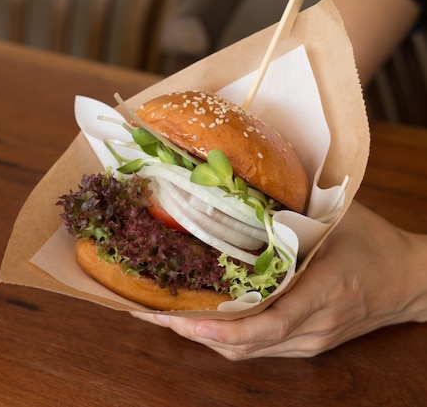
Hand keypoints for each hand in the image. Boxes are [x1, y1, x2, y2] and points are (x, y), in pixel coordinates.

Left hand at [131, 201, 426, 359]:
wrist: (410, 282)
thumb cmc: (373, 244)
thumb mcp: (336, 220)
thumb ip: (292, 216)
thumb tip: (240, 194)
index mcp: (326, 291)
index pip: (270, 323)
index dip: (224, 327)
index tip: (183, 320)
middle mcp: (314, 327)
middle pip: (245, 345)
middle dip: (192, 331)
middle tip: (147, 311)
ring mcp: (309, 343)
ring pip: (246, 352)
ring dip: (201, 337)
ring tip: (159, 315)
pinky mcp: (305, 346)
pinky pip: (256, 349)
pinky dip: (222, 338)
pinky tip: (194, 321)